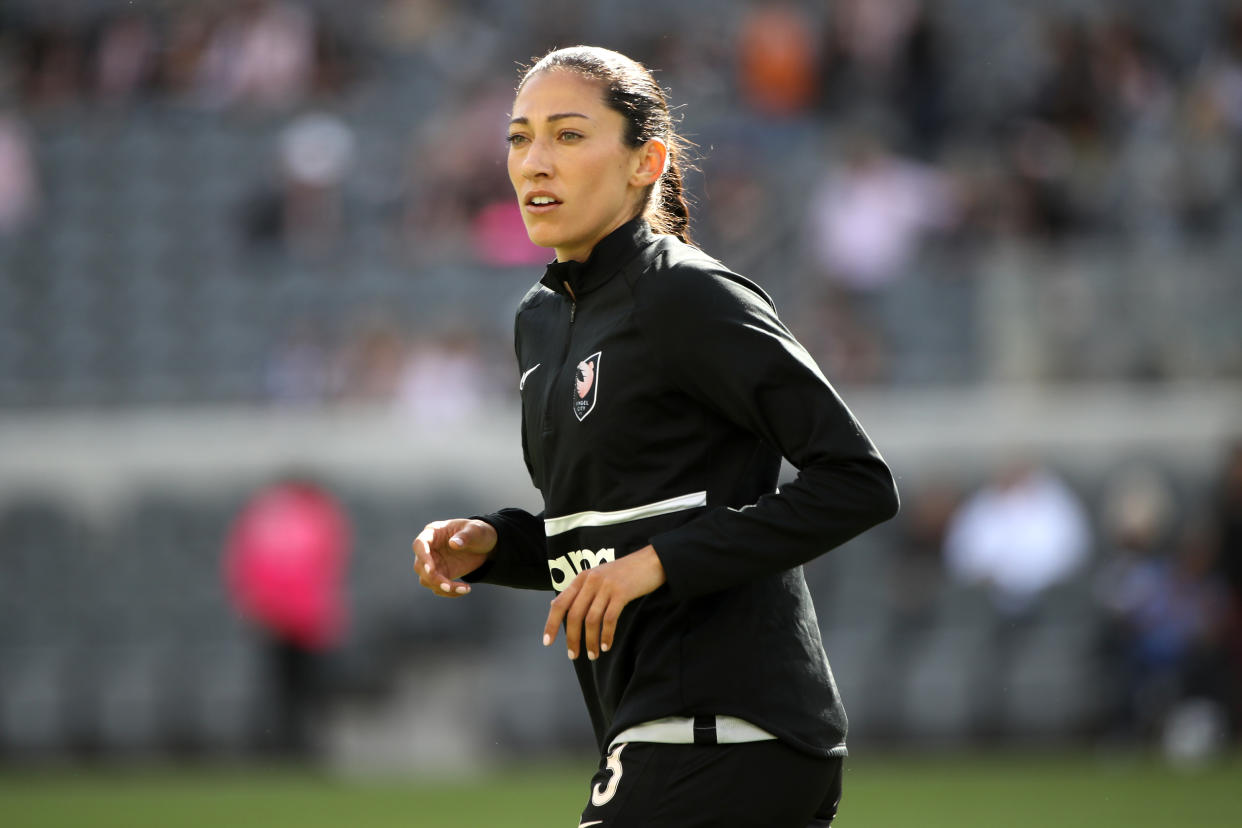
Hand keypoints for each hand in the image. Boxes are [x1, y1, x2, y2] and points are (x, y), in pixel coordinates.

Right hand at [412, 518, 495, 597]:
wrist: (484, 545)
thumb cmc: (477, 532)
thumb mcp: (475, 530)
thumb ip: (465, 536)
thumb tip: (453, 544)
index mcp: (433, 533)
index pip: (420, 544)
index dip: (423, 557)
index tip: (431, 570)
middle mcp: (429, 549)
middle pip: (419, 566)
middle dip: (432, 578)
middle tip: (448, 586)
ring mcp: (433, 563)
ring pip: (427, 580)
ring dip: (441, 587)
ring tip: (463, 589)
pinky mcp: (441, 575)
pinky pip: (439, 587)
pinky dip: (450, 592)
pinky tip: (465, 589)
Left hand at [544, 545, 665, 660]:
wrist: (651, 561)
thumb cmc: (623, 572)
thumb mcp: (596, 576)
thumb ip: (577, 590)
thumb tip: (553, 604)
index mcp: (582, 578)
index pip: (560, 603)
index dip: (551, 624)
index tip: (548, 642)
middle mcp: (591, 580)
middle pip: (574, 615)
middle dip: (572, 638)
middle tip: (573, 655)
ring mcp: (606, 586)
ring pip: (591, 619)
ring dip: (590, 641)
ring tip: (593, 654)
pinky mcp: (622, 592)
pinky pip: (610, 618)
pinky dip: (606, 635)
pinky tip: (606, 645)